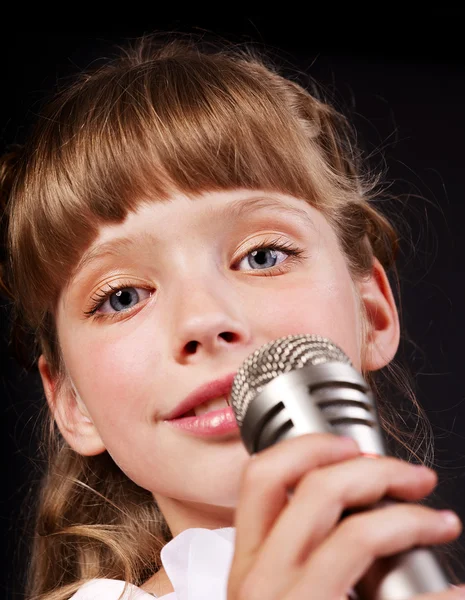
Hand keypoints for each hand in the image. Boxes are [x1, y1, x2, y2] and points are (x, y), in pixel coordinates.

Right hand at [228, 433, 461, 599]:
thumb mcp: (282, 592)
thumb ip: (304, 550)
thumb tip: (361, 506)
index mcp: (248, 562)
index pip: (260, 477)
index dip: (308, 447)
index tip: (352, 447)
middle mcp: (259, 581)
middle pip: (313, 488)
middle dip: (375, 469)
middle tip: (414, 477)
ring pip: (354, 532)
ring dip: (409, 516)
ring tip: (441, 521)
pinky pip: (394, 595)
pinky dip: (439, 592)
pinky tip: (457, 591)